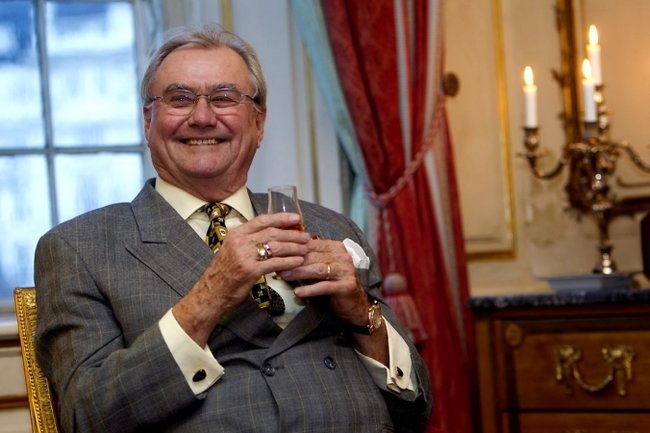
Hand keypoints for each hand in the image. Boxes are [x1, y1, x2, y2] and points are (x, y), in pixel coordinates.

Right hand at [173, 212, 309, 344]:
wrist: (210, 294)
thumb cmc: (224, 274)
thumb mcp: (232, 251)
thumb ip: (248, 241)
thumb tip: (271, 235)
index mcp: (235, 234)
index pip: (262, 220)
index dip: (281, 218)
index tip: (295, 217)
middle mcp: (239, 241)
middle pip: (272, 232)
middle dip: (292, 234)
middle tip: (306, 236)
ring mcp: (244, 255)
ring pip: (276, 246)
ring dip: (294, 247)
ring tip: (305, 248)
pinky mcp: (250, 270)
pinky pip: (275, 263)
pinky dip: (289, 261)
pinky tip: (298, 262)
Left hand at [278, 238, 369, 325]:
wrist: (354, 304)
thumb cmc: (333, 283)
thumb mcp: (321, 268)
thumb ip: (307, 259)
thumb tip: (283, 254)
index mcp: (336, 247)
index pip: (311, 245)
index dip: (293, 249)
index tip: (276, 253)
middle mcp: (343, 256)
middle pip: (313, 256)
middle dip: (293, 261)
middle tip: (276, 265)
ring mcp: (346, 270)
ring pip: (318, 269)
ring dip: (299, 272)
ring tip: (284, 276)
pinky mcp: (347, 286)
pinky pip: (325, 286)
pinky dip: (310, 289)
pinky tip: (298, 292)